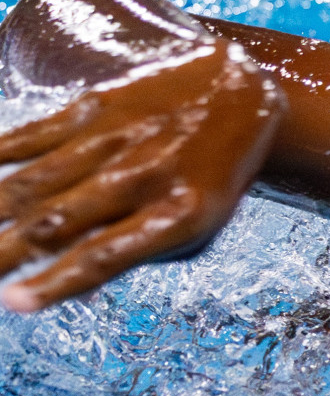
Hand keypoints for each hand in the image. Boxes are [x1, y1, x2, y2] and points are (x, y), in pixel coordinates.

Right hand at [0, 41, 285, 310]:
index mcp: (176, 216)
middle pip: (56, 224)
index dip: (55, 283)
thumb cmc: (213, 176)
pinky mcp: (94, 107)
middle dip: (3, 253)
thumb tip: (74, 287)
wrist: (240, 92)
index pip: (103, 257)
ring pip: (34, 182)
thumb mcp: (199, 227)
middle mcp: (141, 177)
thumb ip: (140, 254)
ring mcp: (114, 140)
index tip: (12, 303)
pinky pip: (33, 136)